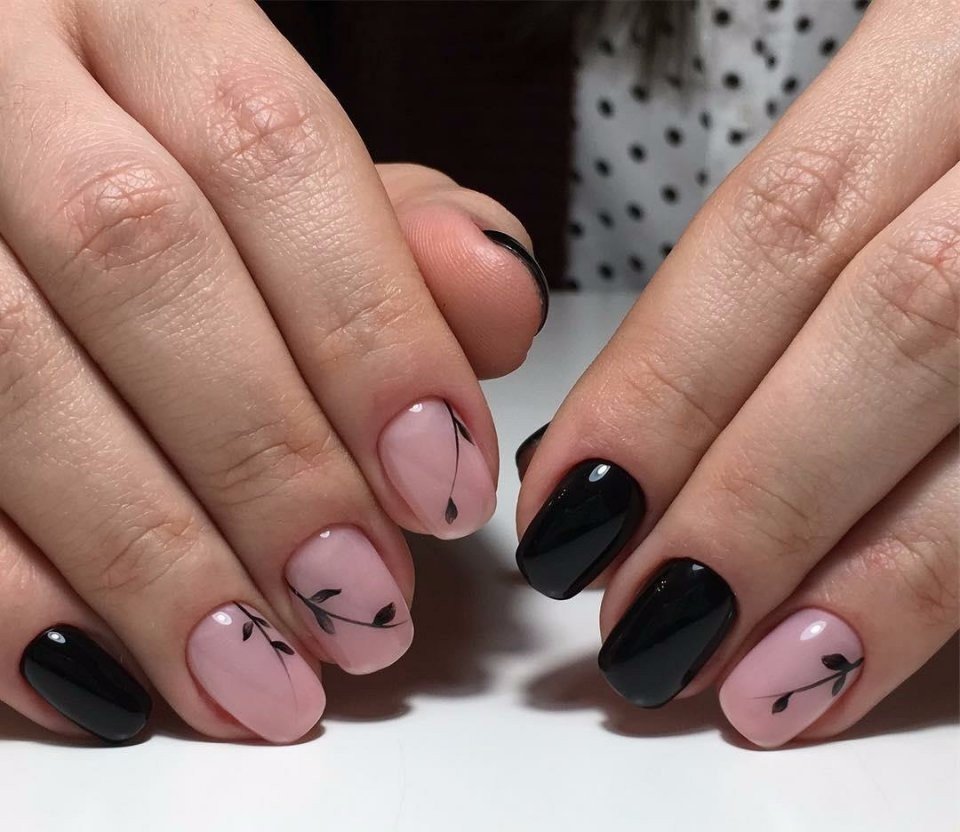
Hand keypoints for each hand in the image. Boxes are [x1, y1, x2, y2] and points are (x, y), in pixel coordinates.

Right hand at [0, 0, 546, 742]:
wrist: (8, 144)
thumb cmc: (164, 161)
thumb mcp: (280, 168)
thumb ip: (394, 230)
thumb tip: (496, 294)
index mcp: (140, 14)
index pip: (269, 146)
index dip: (368, 328)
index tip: (444, 483)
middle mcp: (5, 80)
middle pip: (139, 259)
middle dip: (268, 460)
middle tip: (360, 602)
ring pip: (8, 374)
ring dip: (148, 557)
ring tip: (258, 676)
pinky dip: (7, 598)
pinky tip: (106, 679)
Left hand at [516, 0, 956, 747]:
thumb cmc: (958, 144)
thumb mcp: (889, 127)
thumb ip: (781, 260)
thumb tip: (613, 429)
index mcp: (953, 51)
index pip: (780, 223)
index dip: (662, 380)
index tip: (567, 501)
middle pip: (886, 326)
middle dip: (745, 495)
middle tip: (633, 617)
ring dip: (853, 577)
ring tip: (737, 677)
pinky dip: (936, 587)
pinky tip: (846, 660)